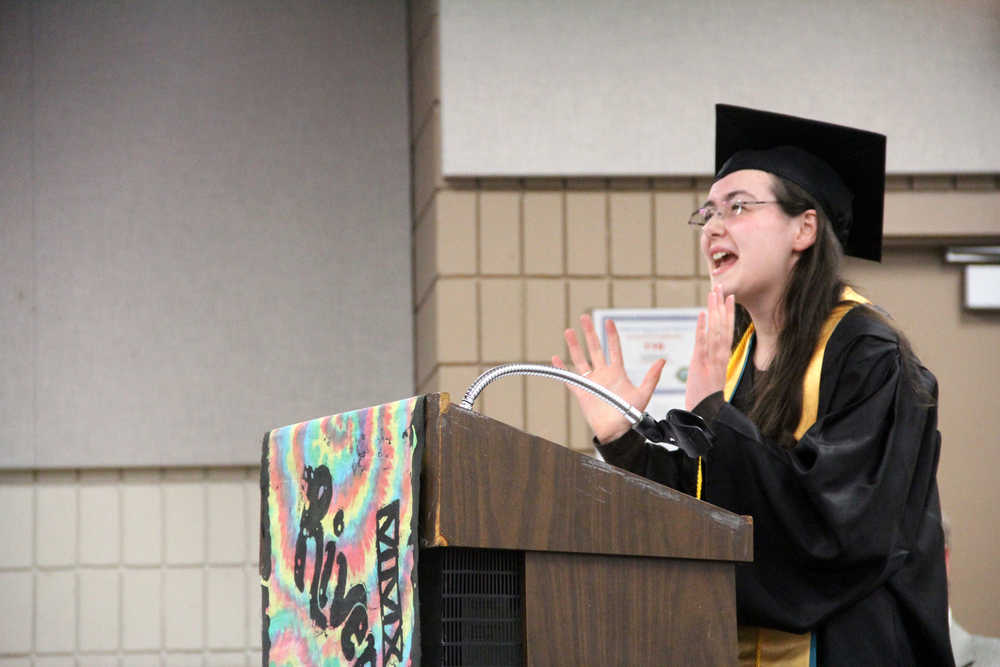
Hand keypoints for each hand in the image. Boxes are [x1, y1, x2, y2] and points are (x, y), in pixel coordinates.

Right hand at [552, 314, 664, 443]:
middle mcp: (603, 374)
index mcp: (617, 372)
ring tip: (569, 331)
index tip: (609, 321)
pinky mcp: (582, 392)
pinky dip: (562, 369)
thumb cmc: (631, 414)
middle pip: (594, 348)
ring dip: (574, 346)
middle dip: (589, 332)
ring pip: (580, 359)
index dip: (611, 334)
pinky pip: (570, 378)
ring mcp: (591, 382)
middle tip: (584, 317)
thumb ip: (652, 377)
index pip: (614, 348)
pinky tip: (556, 358)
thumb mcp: (644, 394)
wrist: (616, 431)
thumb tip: (662, 361)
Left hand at [685, 285, 734, 409]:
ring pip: (715, 331)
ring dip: (714, 311)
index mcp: (722, 358)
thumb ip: (711, 362)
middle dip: (721, 306)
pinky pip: (702, 343)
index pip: (728, 331)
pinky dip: (702, 328)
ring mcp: (711, 360)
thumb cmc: (707, 399)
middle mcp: (720, 356)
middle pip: (723, 326)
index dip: (728, 313)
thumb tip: (709, 351)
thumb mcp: (712, 377)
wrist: (708, 414)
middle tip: (720, 286)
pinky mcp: (701, 365)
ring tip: (713, 293)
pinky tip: (702, 314)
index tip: (729, 297)